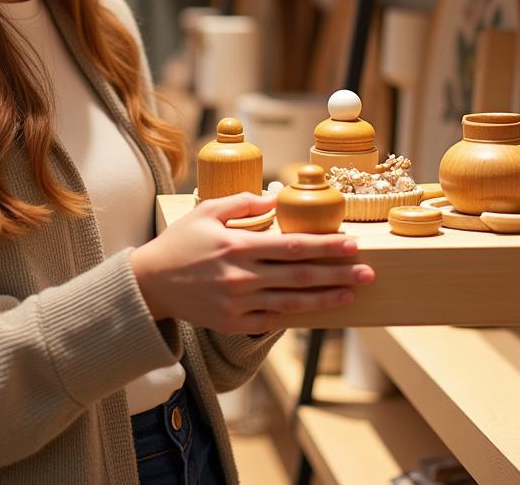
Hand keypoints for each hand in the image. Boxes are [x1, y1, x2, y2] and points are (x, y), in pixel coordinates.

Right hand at [130, 191, 373, 334]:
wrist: (151, 283)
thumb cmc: (181, 242)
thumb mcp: (207, 211)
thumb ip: (243, 203)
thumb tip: (275, 197)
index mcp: (238, 246)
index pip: (293, 246)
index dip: (326, 246)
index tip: (352, 244)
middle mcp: (242, 277)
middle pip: (301, 275)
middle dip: (338, 273)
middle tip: (368, 271)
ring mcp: (239, 303)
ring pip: (293, 302)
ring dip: (326, 298)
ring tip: (352, 293)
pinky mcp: (234, 323)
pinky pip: (273, 319)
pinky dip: (297, 314)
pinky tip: (317, 308)